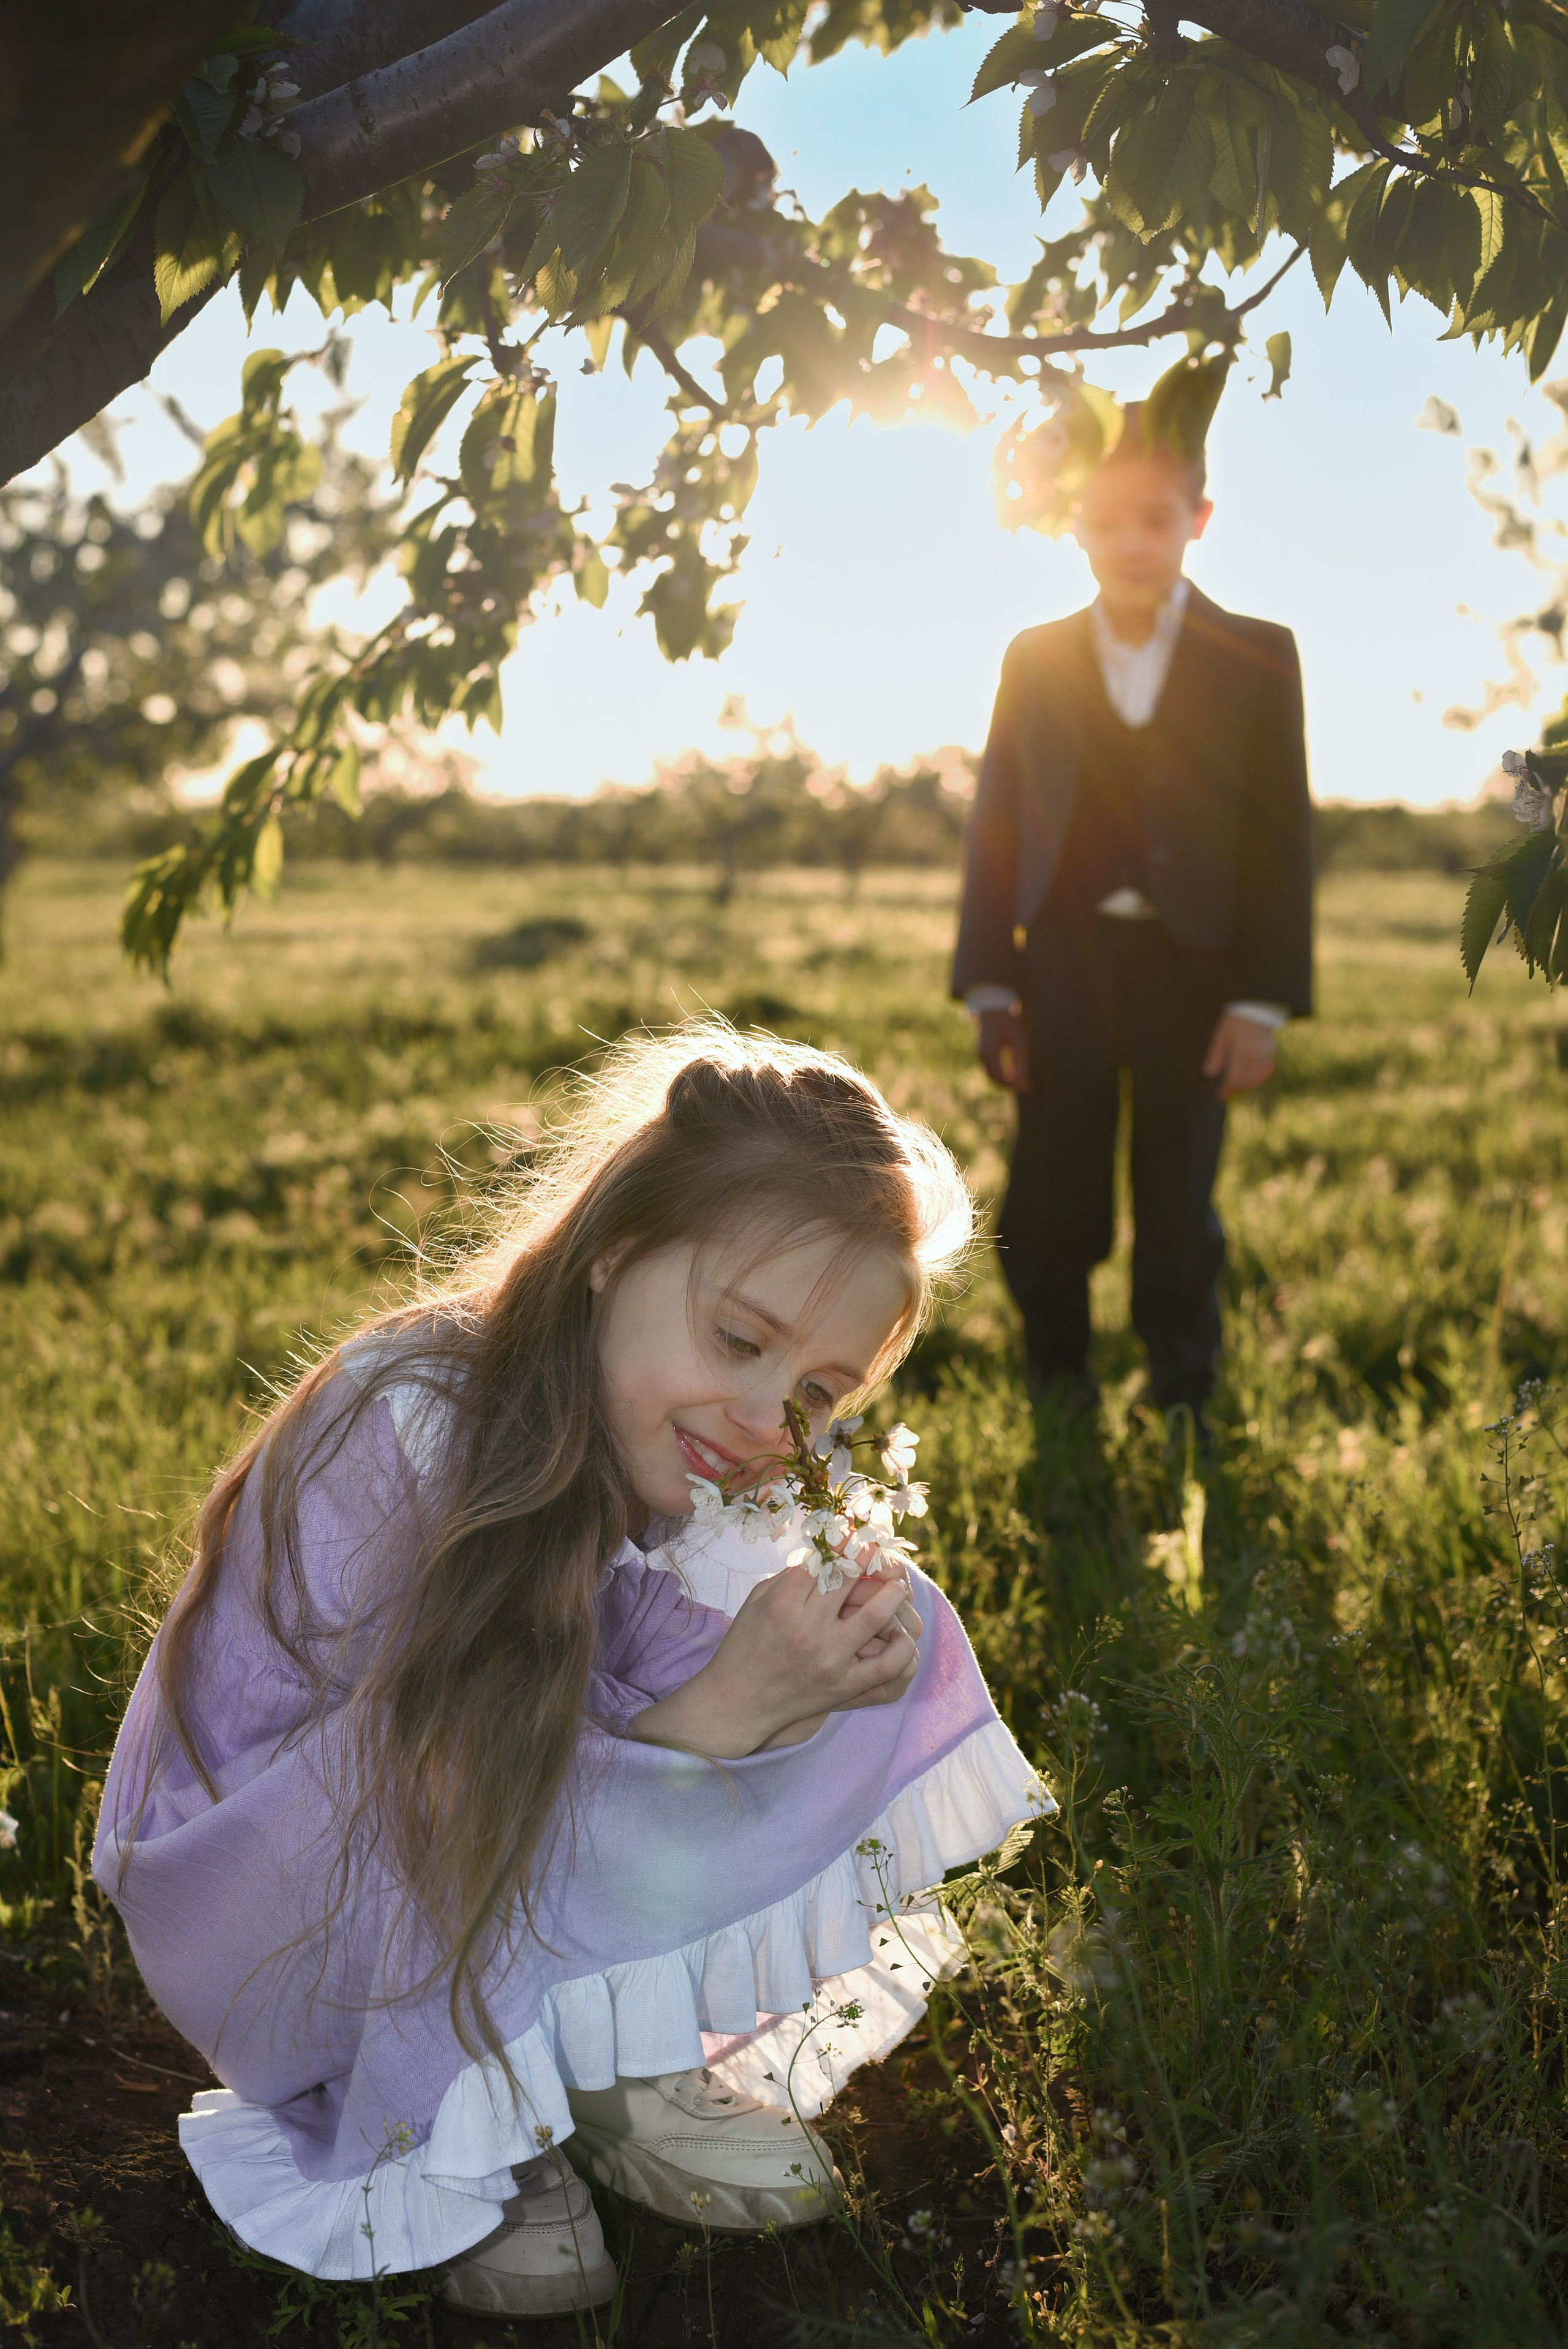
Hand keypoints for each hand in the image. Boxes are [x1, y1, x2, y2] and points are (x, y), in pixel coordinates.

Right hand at [627, 1567, 919, 1758]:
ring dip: (893, 1592)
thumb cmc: (746, 1645)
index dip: (843, 1542)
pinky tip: (900, 1632)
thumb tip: (828, 1552)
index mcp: (782, 1604)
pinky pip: (889, 1664)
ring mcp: (829, 1660)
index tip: (854, 1533)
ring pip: (877, 1614)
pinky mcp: (844, 1687)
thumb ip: (791, 1575)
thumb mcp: (757, 1600)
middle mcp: (807, 1630)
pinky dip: (902, 1644)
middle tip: (878, 1550)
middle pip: (850, 1579)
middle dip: (868, 1556)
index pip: (823, 1561)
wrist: (738, 1702)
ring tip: (897, 1585)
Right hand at [977, 1007, 1030, 1091]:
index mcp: (990, 1053)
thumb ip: (1020, 1057)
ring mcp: (981, 1056)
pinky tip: (1014, 1074)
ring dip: (1006, 1082)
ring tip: (1022, 1082)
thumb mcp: (1018, 1037)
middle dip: (1011, 1086)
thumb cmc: (1007, 1022)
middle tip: (1027, 1086)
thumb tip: (1022, 1076)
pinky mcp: (983, 1055)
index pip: (1002, 1076)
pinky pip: (991, 1070)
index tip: (1028, 1086)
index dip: (1015, 1084)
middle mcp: (982, 1057)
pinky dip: (1002, 1076)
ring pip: (992, 1077)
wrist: (992, 1010)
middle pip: (995, 1080)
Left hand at [1202, 1012, 1275, 1100]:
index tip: (1220, 1097)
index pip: (1234, 1081)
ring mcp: (1267, 1058)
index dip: (1227, 1091)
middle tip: (1228, 1094)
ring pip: (1256, 1079)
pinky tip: (1251, 1078)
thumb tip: (1209, 1073)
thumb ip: (1216, 1054)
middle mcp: (1256, 1060)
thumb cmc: (1238, 1019)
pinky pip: (1265, 1072)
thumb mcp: (1222, 1033)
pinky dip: (1257, 1078)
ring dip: (1246, 1086)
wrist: (1262, 1006)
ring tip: (1237, 1087)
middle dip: (1236, 1089)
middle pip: (1245, 1083)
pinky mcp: (1274, 1055)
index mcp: (1242, 1055)